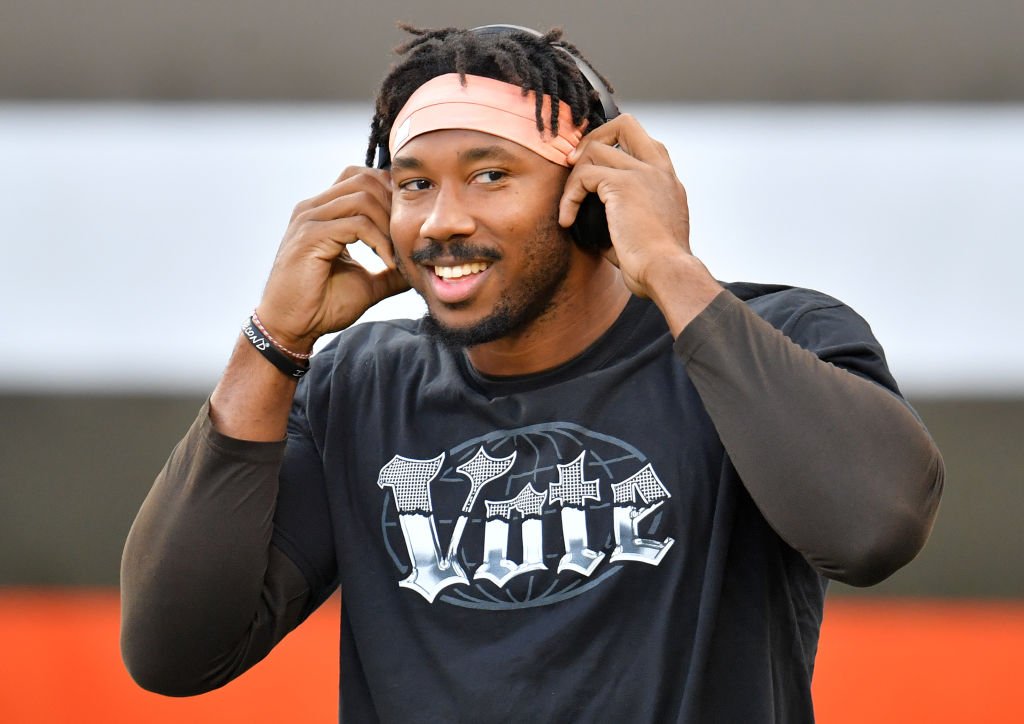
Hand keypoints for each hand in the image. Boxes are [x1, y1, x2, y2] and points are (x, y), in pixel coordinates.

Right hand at [256, 166, 409, 352]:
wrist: (291, 328)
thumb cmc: (321, 306)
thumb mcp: (366, 284)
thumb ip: (390, 272)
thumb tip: (417, 268)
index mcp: (323, 212)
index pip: (361, 177)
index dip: (389, 194)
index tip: (406, 226)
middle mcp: (313, 208)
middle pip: (364, 179)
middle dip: (392, 205)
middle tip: (406, 237)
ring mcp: (309, 219)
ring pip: (363, 197)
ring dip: (388, 224)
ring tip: (396, 252)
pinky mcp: (310, 237)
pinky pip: (356, 224)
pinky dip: (379, 241)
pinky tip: (387, 263)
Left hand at [558, 114, 693, 298]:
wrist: (666, 272)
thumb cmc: (655, 264)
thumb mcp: (646, 230)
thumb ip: (626, 211)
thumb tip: (594, 214)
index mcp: (667, 179)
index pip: (641, 142)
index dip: (612, 146)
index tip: (592, 169)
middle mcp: (659, 169)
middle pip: (625, 124)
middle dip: (593, 138)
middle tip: (574, 165)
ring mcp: (643, 172)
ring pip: (596, 149)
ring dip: (574, 176)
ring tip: (568, 206)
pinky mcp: (624, 184)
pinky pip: (583, 175)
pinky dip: (569, 197)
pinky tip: (568, 220)